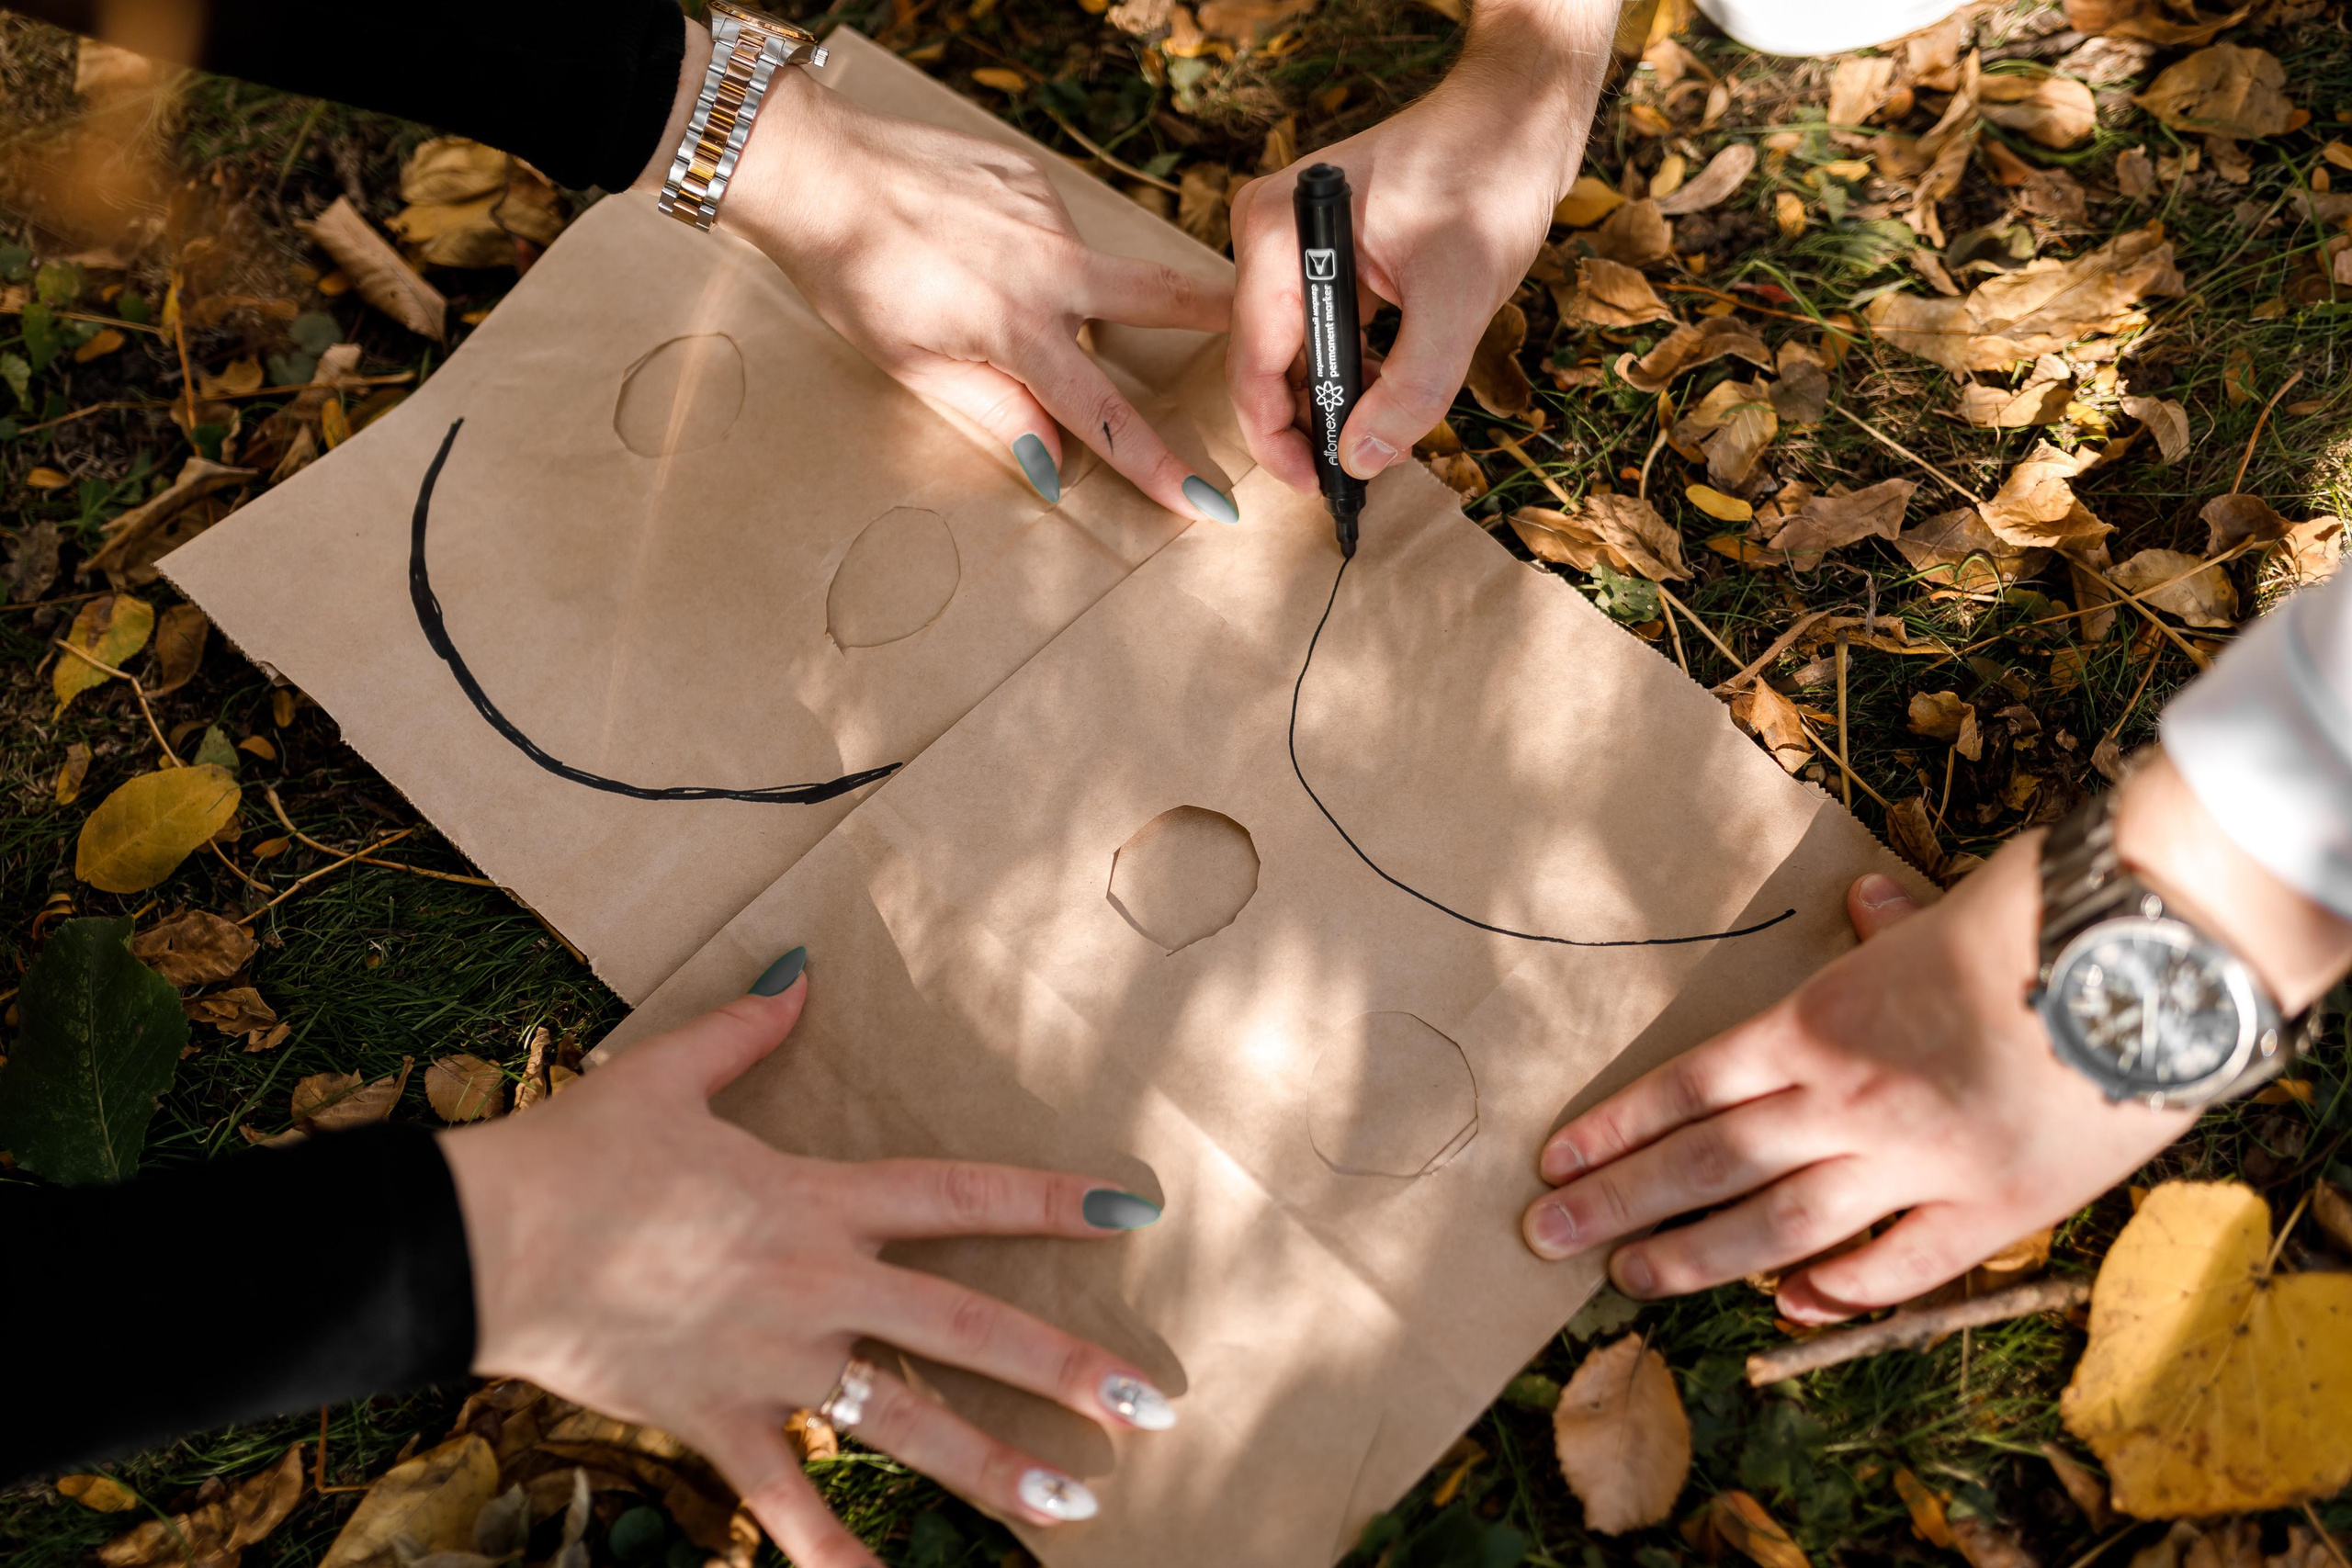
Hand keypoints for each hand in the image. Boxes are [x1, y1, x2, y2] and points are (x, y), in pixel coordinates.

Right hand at [438, 964, 1174, 1567]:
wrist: (481, 1241)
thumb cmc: (577, 1152)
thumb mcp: (665, 1074)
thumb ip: (745, 1028)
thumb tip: (798, 970)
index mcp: (817, 1199)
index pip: (960, 1196)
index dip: (1050, 1201)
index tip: (1133, 1213)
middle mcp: (817, 1285)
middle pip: (966, 1328)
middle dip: (1066, 1368)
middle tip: (1150, 1410)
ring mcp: (773, 1364)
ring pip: (905, 1425)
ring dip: (994, 1471)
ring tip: (1075, 1509)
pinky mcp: (716, 1423)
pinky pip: (785, 1508)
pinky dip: (837, 1561)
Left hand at [637, 27, 1235, 522]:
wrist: (818, 171)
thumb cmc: (854, 275)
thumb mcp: (914, 365)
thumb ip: (994, 411)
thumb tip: (1050, 464)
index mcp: (1017, 329)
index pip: (1104, 414)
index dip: (1158, 463)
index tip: (1205, 498)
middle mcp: (1048, 268)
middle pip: (1158, 300)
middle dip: (1213, 322)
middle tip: (1260, 337)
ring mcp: (1045, 213)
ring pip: (1088, 269)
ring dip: (1066, 292)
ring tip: (987, 288)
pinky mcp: (1030, 175)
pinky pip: (1051, 228)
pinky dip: (1030, 250)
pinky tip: (978, 245)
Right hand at [1226, 7, 1609, 491]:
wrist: (1519, 115)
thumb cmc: (1488, 177)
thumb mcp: (1460, 295)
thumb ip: (1411, 386)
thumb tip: (1362, 461)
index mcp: (1278, 234)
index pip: (1254, 362)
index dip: (1279, 437)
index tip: (1319, 489)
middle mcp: (1269, 234)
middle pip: (1266, 359)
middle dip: (1306, 423)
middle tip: (1351, 479)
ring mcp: (1293, 241)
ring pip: (1294, 349)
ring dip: (1330, 399)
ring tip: (1372, 446)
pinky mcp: (1323, 249)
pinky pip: (1321, 327)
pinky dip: (1347, 367)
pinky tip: (1381, 399)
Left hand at [1520, 751, 2351, 1322]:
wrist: (2144, 959)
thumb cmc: (2035, 916)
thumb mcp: (1937, 912)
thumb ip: (1884, 926)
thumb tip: (1858, 901)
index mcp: (1818, 1021)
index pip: (1689, 1085)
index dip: (1617, 1129)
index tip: (1555, 1160)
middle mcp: (1846, 1100)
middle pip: (1708, 1162)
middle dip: (1618, 1203)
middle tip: (1543, 1235)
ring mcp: (1914, 1162)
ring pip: (1776, 1227)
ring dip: (1691, 1257)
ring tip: (1623, 1278)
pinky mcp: (1989, 1208)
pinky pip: (1894, 1267)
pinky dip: (1836, 1291)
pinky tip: (1783, 1304)